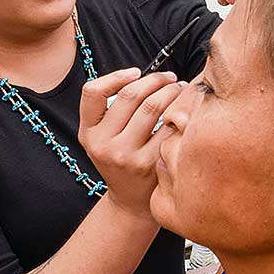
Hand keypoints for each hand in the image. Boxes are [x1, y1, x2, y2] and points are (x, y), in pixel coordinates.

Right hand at [79, 68, 184, 218]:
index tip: (136, 72)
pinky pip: (167, 126)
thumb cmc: (122, 159)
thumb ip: (112, 110)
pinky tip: (185, 109)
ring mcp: (126, 155)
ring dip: (171, 91)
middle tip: (169, 77)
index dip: (116, 76)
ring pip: (152, 107)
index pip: (92, 92)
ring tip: (179, 88)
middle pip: (130, 95)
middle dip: (155, 80)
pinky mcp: (149, 163)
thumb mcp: (103, 138)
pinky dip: (179, 111)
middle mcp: (103, 144)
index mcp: (88, 133)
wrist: (131, 201)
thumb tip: (141, 75)